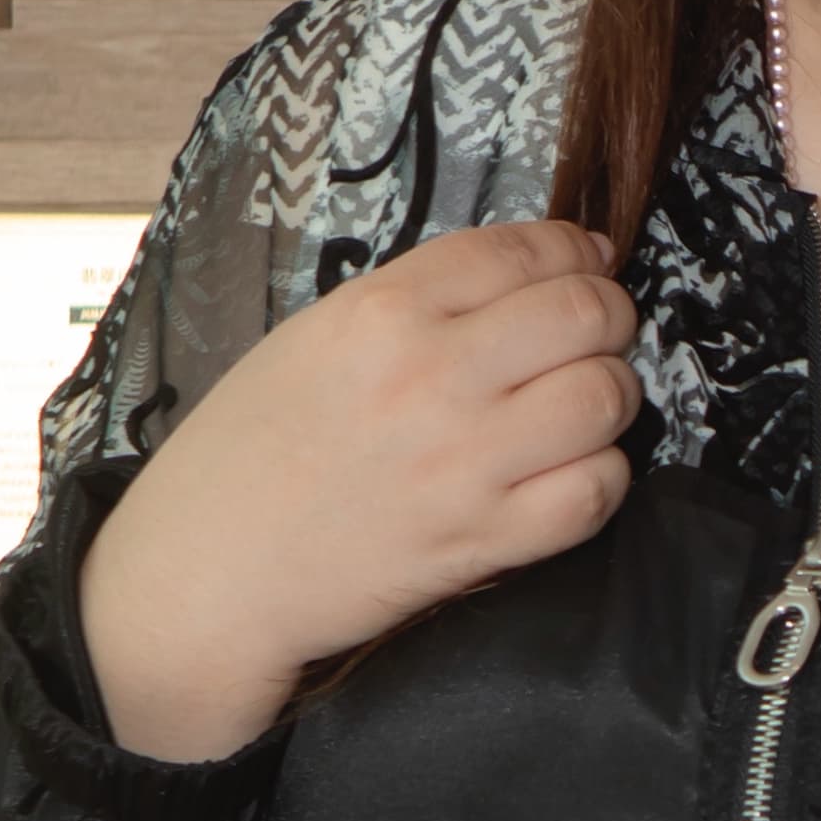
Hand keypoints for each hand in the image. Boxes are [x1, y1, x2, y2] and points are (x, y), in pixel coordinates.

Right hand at [71, 219, 639, 763]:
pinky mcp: (483, 540)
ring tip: (584, 406)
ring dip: (612, 395)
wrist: (209, 571)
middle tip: (599, 335)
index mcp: (383, 310)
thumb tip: (513, 283)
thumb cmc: (250, 453)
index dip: (574, 250)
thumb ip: (411, 304)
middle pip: (584, 315)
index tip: (588, 260)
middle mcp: (432, 375)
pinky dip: (603, 476)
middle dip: (608, 318)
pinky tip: (574, 471)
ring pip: (605, 398)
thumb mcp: (313, 340)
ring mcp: (464, 461)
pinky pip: (595, 492)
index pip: (520, 251)